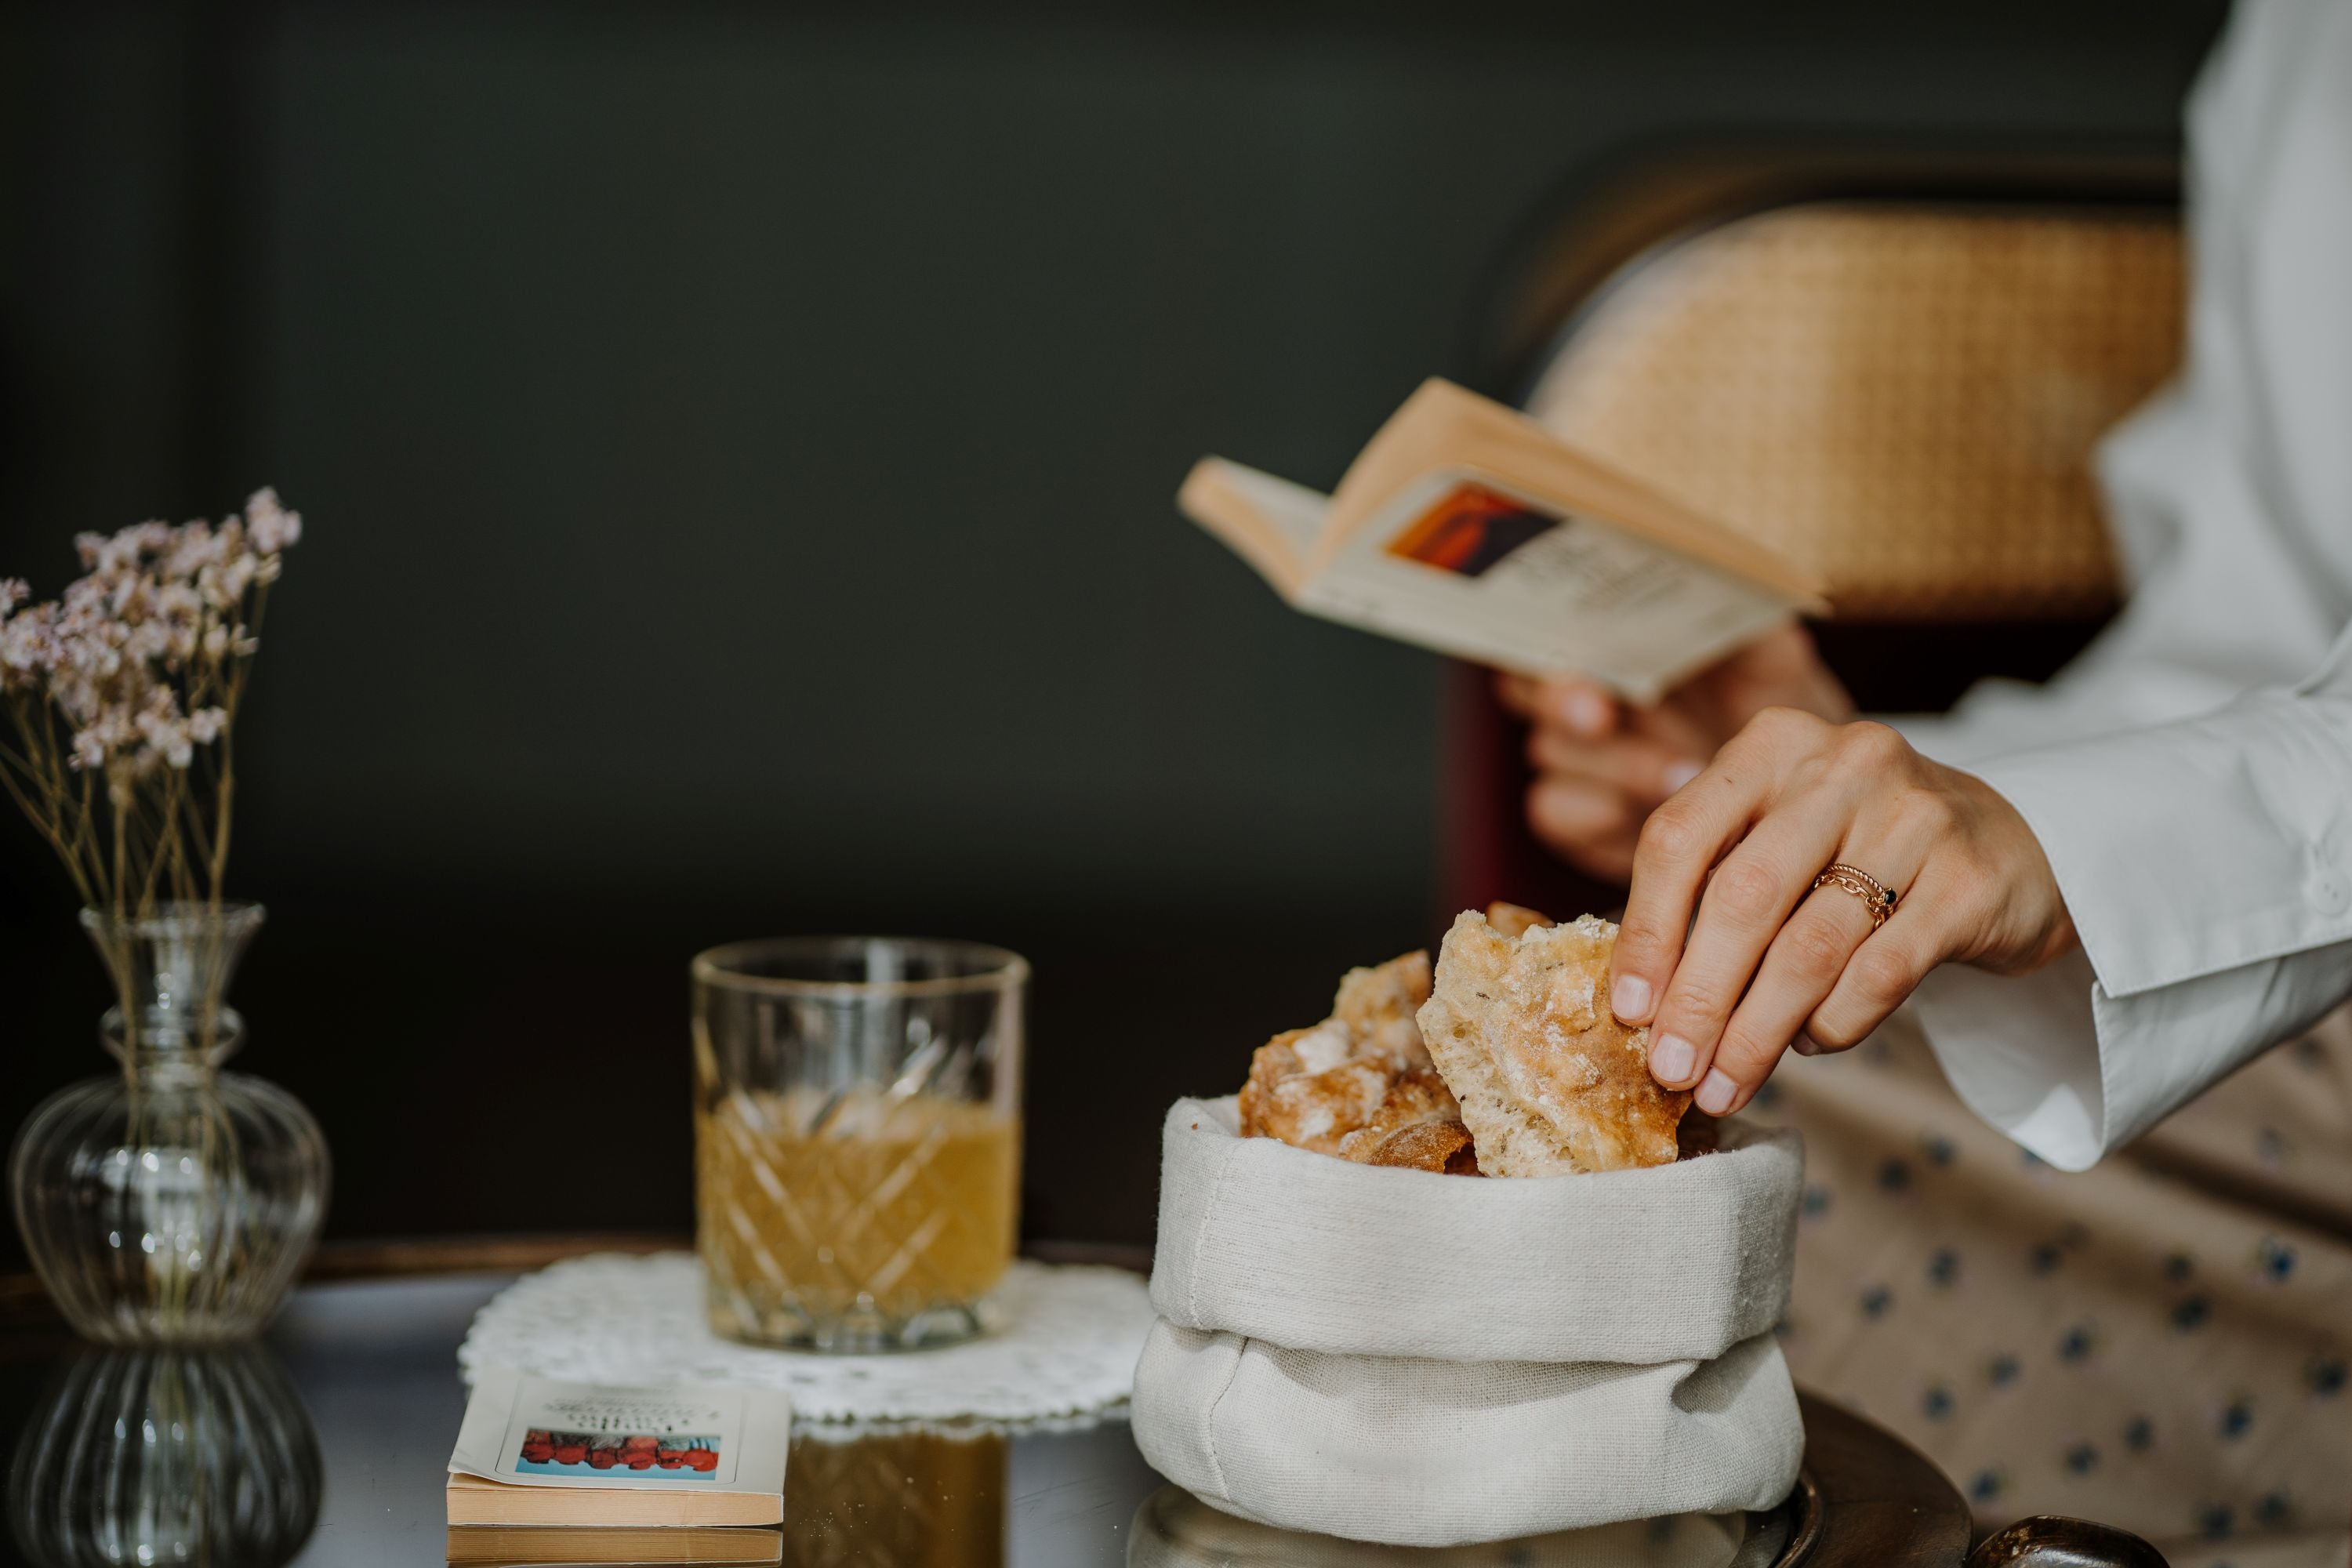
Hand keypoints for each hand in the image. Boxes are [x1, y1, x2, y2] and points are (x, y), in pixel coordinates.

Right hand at [1497, 623, 1852, 881]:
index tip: (1601, 660)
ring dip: (1612, 762)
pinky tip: (1636, 819)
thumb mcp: (1775, 663)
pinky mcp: (1579, 816)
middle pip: (1527, 685)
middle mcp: (1586, 695)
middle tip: (1599, 716)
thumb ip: (1746, 628)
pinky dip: (1590, 814)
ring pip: (1550, 748)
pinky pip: (1551, 809)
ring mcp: (1578, 758)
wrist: (1794, 794)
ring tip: (1685, 775)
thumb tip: (1729, 590)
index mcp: (1620, 644)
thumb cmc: (1777, 714)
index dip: (1561, 635)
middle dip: (1560, 697)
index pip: (1553, 620)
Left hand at [1605, 708, 2077, 1115]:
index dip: (1645, 932)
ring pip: (1809, 947)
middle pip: (1741, 897)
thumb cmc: (1863, 853)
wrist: (2015, 845)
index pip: (1678, 839)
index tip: (1627, 1011)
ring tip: (1728, 1083)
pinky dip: (1835, 1023)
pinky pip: (1881, 974)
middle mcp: (1843, 765)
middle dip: (1698, 998)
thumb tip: (1642, 1002)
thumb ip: (1715, 891)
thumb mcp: (1784, 839)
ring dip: (1757, 1032)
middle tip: (1671, 1069)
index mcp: (1772, 745)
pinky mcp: (1970, 880)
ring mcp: (1915, 816)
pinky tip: (1811, 1045)